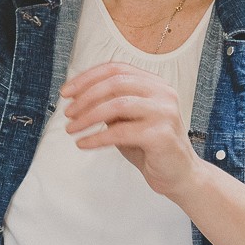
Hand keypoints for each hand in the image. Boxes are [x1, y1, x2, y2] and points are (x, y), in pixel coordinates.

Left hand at [61, 61, 199, 199]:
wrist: (178, 175)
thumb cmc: (149, 146)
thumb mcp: (127, 119)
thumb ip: (110, 103)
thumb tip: (77, 96)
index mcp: (154, 83)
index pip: (116, 69)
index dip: (87, 78)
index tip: (66, 92)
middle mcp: (162, 92)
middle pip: (115, 82)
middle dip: (85, 97)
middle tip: (68, 112)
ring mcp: (164, 112)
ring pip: (117, 105)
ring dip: (88, 116)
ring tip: (71, 129)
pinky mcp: (161, 135)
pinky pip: (120, 132)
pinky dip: (97, 137)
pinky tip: (83, 143)